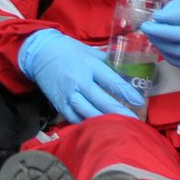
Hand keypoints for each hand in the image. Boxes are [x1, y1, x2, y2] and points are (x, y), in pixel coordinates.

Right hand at [18, 28, 143, 123]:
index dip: (126, 93)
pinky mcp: (60, 103)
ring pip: (89, 112)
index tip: (138, 102)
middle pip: (102, 101)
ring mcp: (68, 94)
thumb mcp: (90, 52)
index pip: (111, 81)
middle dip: (120, 112)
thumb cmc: (69, 51)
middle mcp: (79, 81)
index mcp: (89, 65)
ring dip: (105, 121)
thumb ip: (107, 64)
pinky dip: (87, 123)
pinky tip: (98, 127)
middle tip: (134, 121)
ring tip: (119, 127)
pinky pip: (75, 118)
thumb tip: (127, 72)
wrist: (40, 54)